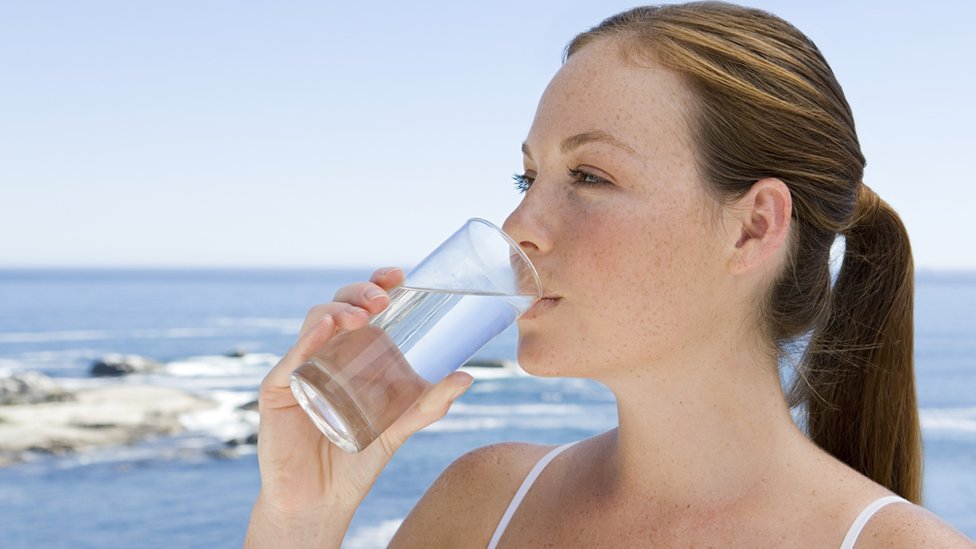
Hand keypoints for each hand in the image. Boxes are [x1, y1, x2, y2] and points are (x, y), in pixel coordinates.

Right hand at [245, 267, 473, 547]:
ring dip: (339, 310)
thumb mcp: (398, 428)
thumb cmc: (356, 460)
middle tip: (383, 298)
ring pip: (314, 322)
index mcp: (353, 354)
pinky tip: (325, 328)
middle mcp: (326, 353)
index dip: (377, 285)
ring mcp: (300, 368)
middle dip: (360, 292)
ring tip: (361, 315)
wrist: (321, 501)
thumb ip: (428, 404)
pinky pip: (291, 358)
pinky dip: (308, 339)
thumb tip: (467, 377)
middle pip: (339, 307)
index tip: (399, 274)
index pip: (363, 308)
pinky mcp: (278, 389)